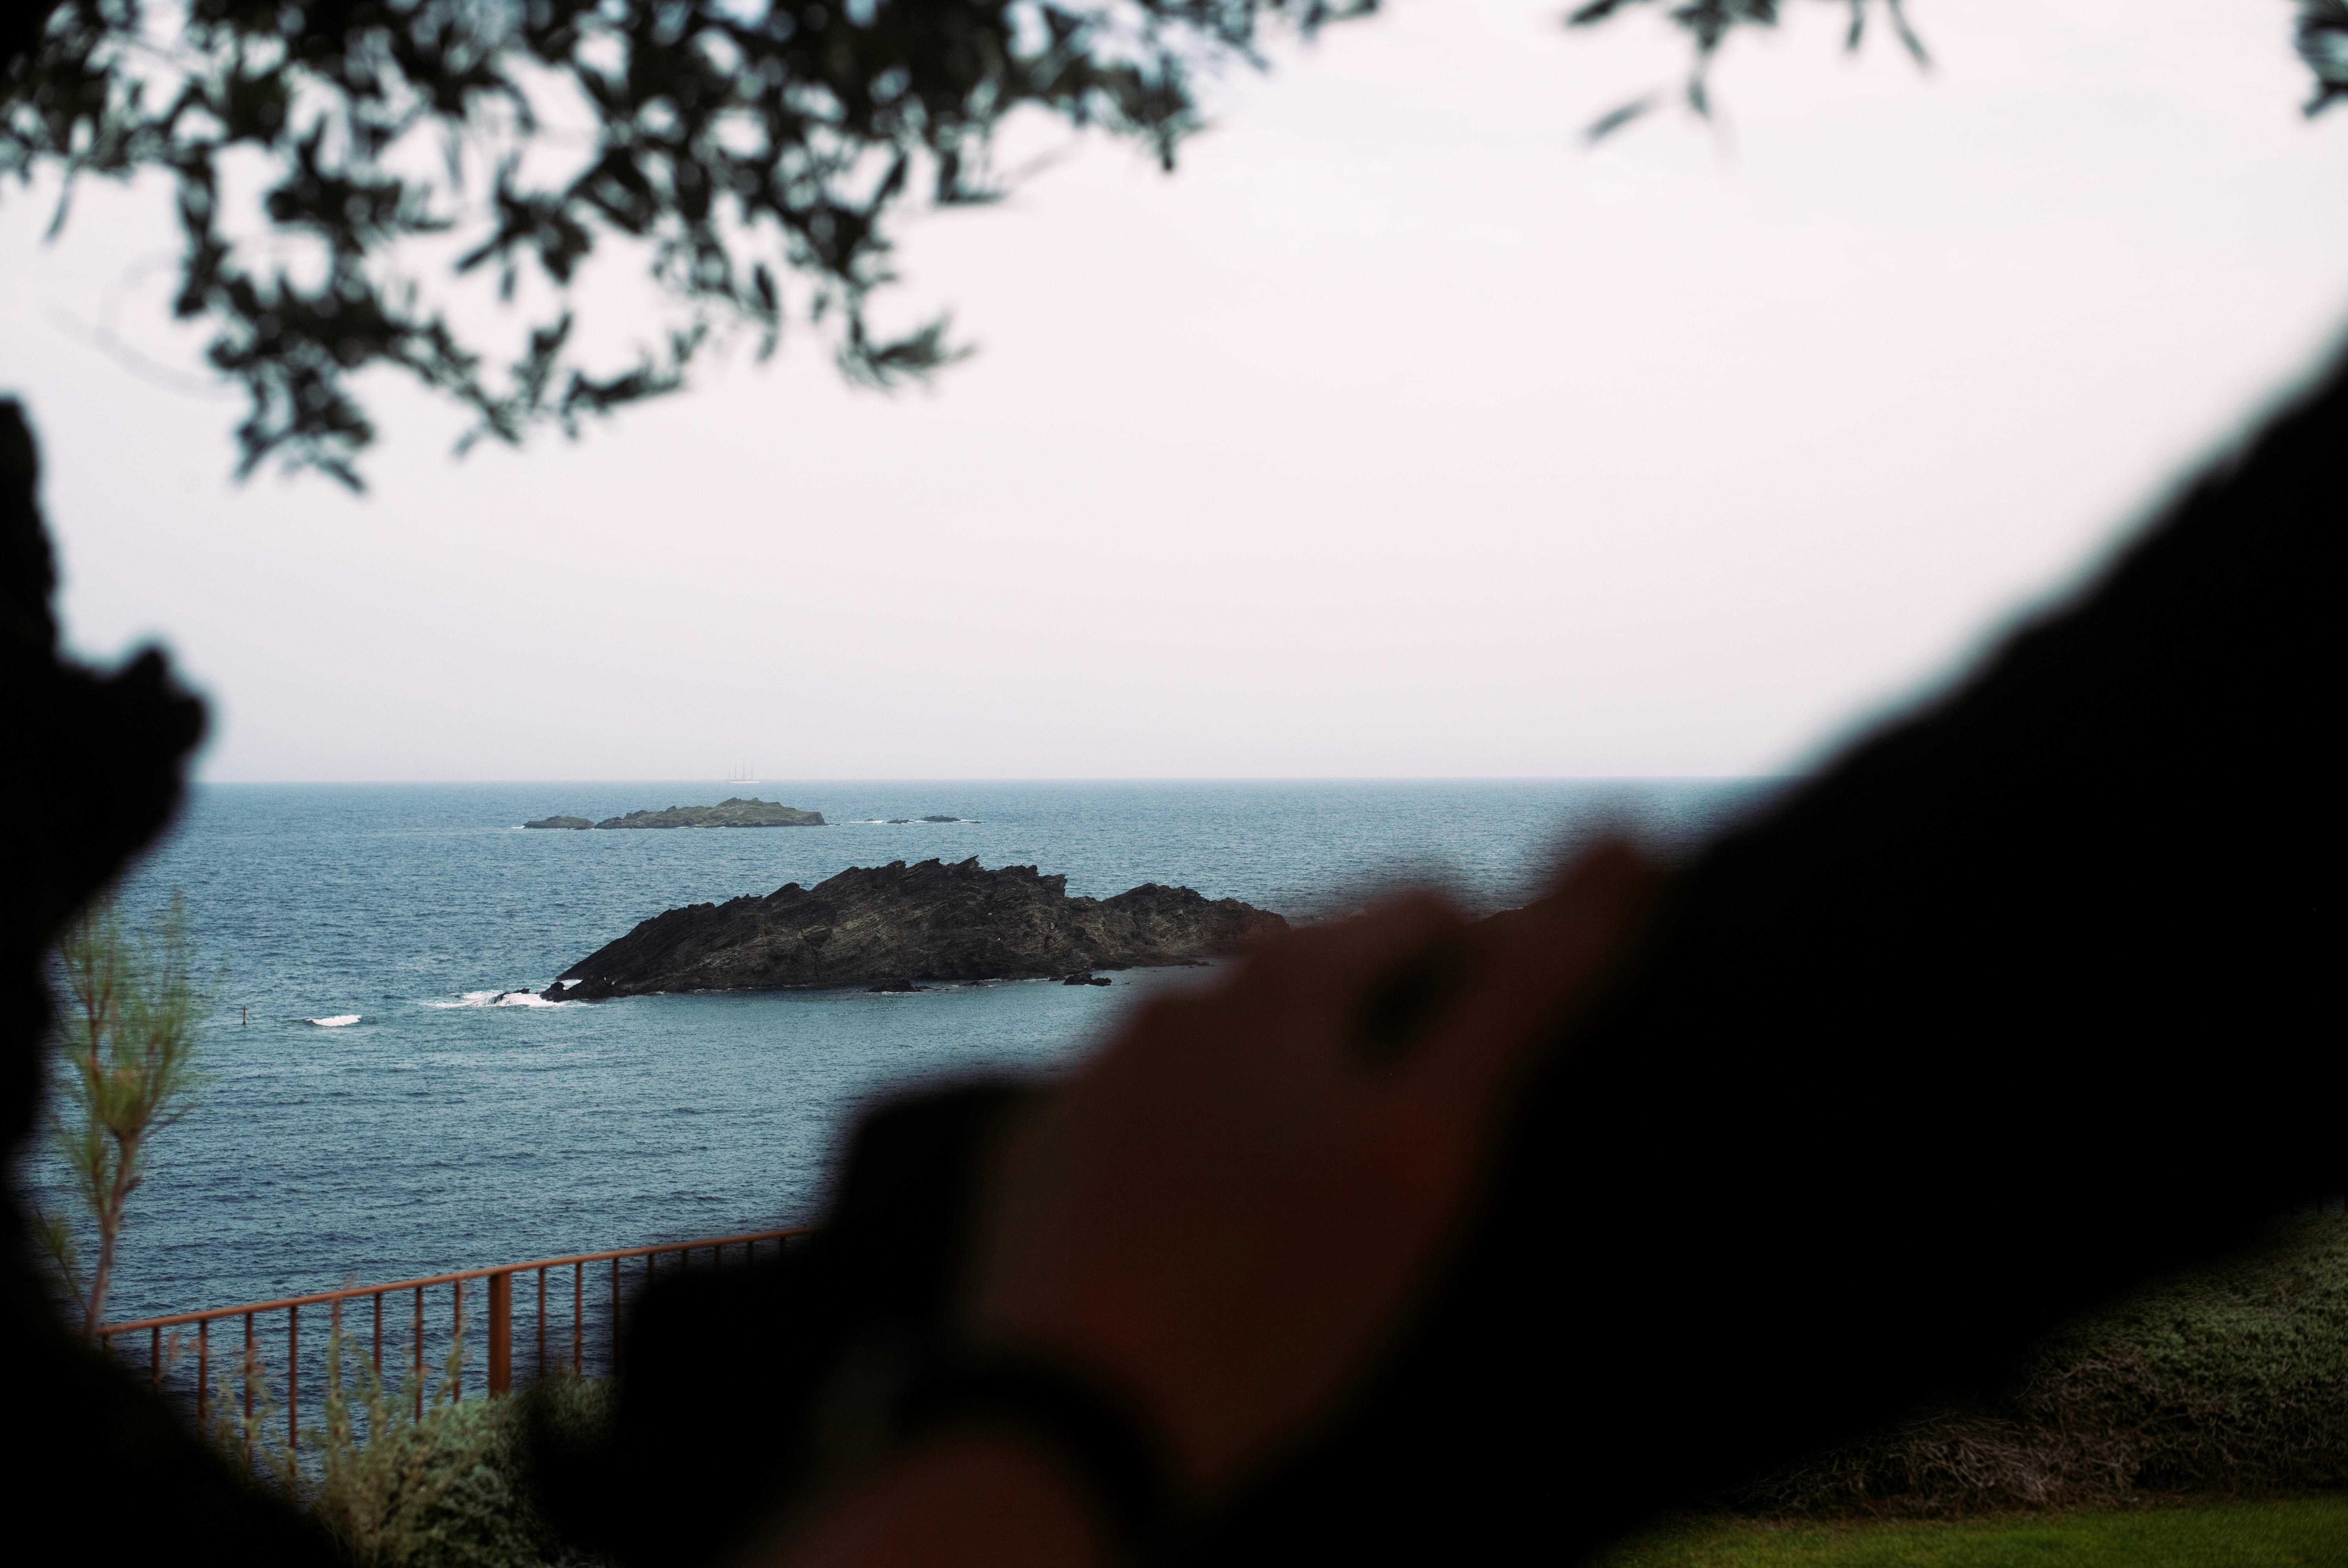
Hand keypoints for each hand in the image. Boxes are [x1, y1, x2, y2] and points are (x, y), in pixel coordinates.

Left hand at [963, 841, 1658, 1503]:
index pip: (1421, 909)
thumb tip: (1624, 836)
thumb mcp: (1435, 1142)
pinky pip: (1146, 1121)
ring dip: (1285, 1086)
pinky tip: (1220, 1229)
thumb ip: (1530, 991)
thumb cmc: (1276, 1287)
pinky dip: (1198, 1150)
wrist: (1070, 1418)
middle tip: (1433, 1128)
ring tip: (1325, 1190)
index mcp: (1279, 982)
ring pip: (1224, 1048)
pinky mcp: (1045, 1156)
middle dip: (1385, 1021)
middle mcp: (1175, 1003)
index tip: (1518, 1044)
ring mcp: (1095, 1079)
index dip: (1491, 958)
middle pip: (1317, 972)